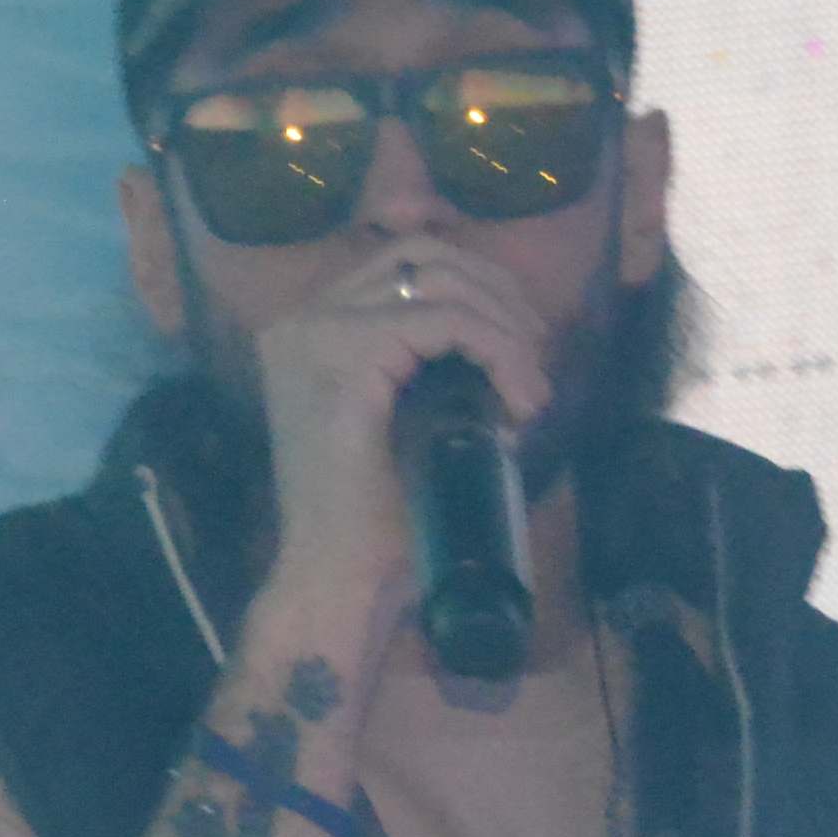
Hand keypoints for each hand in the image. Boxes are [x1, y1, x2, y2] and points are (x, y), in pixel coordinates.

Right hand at [234, 228, 575, 659]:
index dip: (479, 289)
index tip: (523, 349)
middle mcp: (301, 320)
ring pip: (440, 281)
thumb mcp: (406, 421)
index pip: (406, 262)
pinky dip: (497, 349)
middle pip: (425, 255)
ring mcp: (315, 335)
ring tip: (531, 388)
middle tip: (535, 362)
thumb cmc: (374, 519)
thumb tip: (511, 338)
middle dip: (499, 297)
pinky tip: (521, 398)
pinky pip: (444, 321)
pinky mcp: (344, 360)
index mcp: (310, 330)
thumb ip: (432, 371)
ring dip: (504, 327)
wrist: (336, 581)